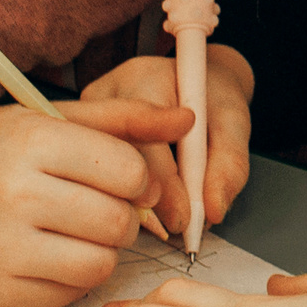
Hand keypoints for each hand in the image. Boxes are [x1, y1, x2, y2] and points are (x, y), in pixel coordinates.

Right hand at [0, 98, 189, 306]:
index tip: (127, 179)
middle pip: (117, 222)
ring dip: (103, 250)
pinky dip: (74, 277)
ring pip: (100, 264)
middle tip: (102, 207)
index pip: (127, 171)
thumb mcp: (53, 119)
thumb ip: (125, 119)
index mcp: (33, 143)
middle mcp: (15, 194)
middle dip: (123, 217)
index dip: (140, 179)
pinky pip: (71, 294)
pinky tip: (54, 252)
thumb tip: (190, 117)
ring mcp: (4, 247)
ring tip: (79, 230)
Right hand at [80, 45, 251, 240]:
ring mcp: (79, 120)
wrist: (196, 86)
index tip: (183, 219)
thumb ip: (229, 165)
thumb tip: (213, 211)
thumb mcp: (233, 125)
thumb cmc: (213, 102)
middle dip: (146, 202)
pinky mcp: (73, 141)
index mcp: (140, 80)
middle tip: (175, 227)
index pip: (143, 142)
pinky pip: (92, 181)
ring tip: (166, 218)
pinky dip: (120, 202)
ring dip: (132, 205)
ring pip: (98, 176)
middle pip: (112, 162)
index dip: (166, 187)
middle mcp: (100, 97)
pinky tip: (143, 210)